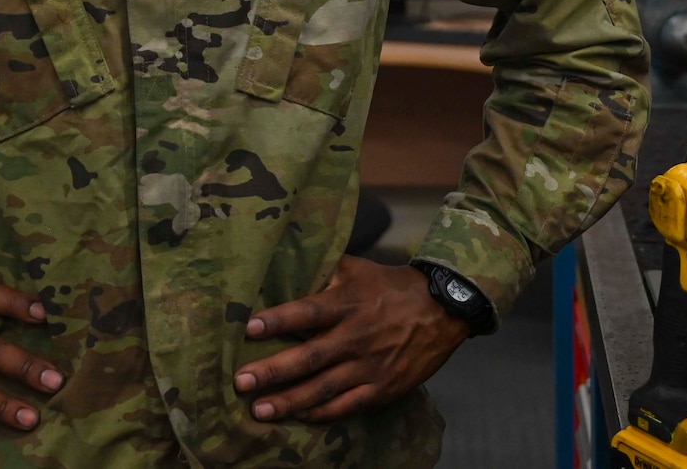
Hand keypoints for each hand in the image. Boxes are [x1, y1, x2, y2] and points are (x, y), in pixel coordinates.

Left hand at [232, 255, 471, 422]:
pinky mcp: (383, 388)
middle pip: (310, 357)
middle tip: (241, 381)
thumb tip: (290, 269)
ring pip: (324, 388)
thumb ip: (325, 272)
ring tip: (260, 411)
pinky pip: (347, 406)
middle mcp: (355, 337)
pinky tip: (299, 418)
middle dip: (273, 371)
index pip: (308, 312)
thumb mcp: (359, 269)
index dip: (279, 320)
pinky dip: (323, 414)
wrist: (444, 310)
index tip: (249, 328)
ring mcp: (369, 367)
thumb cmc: (394, 286)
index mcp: (347, 304)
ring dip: (290, 401)